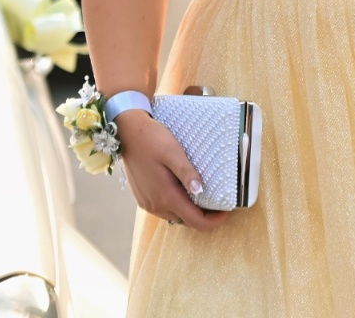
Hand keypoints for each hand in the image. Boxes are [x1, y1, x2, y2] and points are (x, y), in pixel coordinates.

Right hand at [115, 110, 229, 230]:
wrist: (127, 132)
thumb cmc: (152, 139)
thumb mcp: (173, 152)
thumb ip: (186, 172)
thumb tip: (201, 190)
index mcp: (166, 196)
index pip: (196, 222)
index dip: (214, 220)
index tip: (227, 210)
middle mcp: (156, 205)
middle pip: (187, 221)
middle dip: (205, 216)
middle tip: (219, 200)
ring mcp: (148, 203)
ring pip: (176, 216)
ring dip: (191, 211)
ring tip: (205, 194)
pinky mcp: (143, 198)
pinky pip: (165, 209)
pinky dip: (178, 205)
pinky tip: (185, 190)